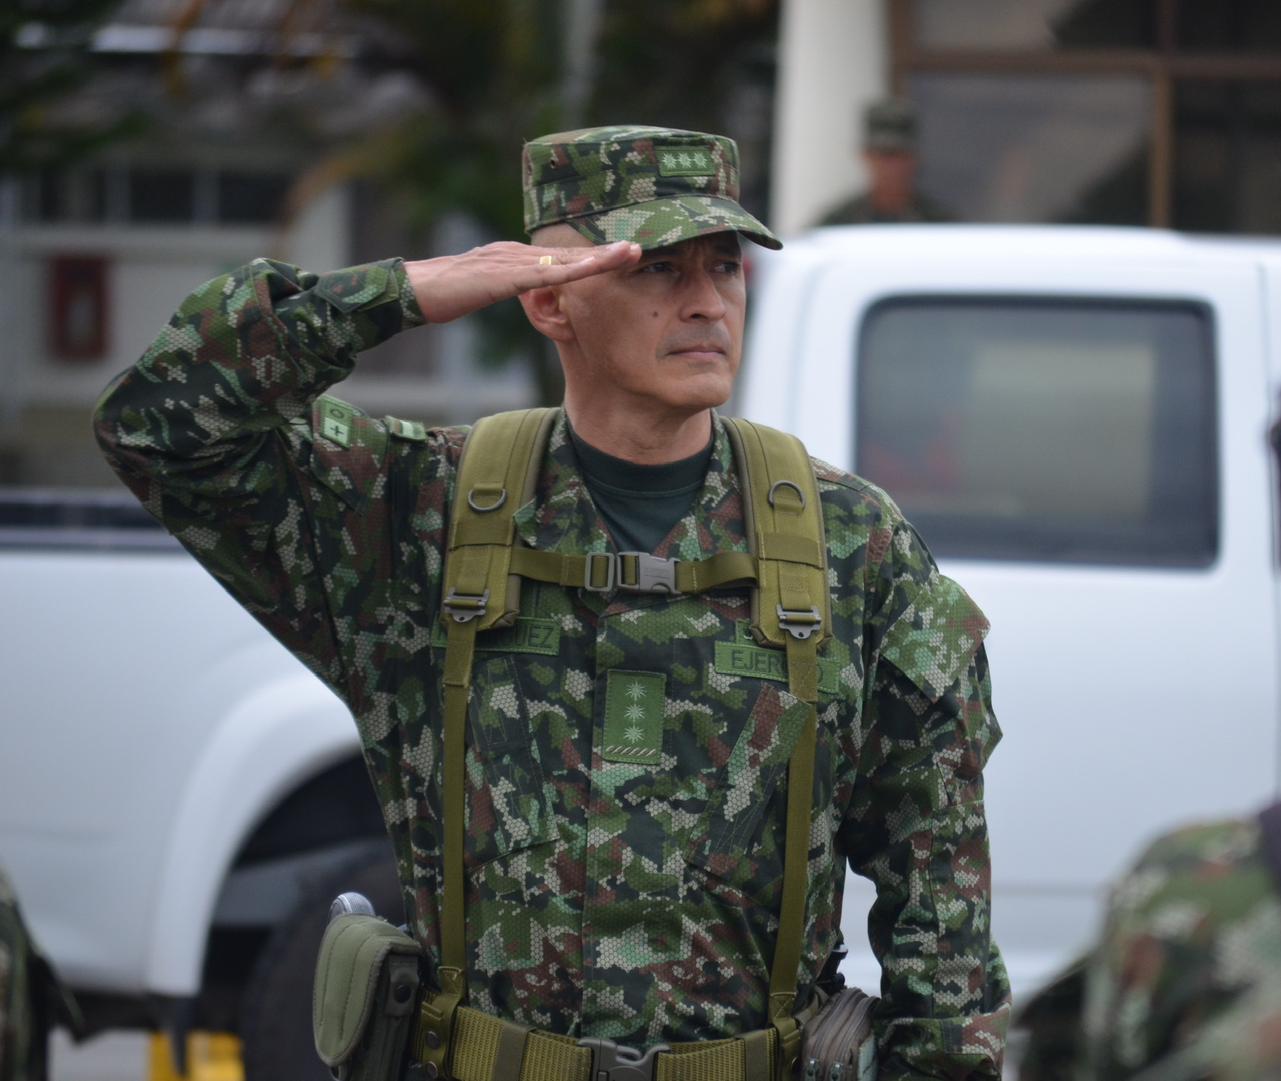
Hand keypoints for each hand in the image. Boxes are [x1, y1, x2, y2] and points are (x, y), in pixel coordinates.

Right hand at [405, 240, 641, 323]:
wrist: (412, 290)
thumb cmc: (444, 294)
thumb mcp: (486, 291)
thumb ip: (510, 288)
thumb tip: (531, 296)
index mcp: (516, 256)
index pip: (563, 256)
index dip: (596, 255)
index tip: (626, 253)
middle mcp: (517, 251)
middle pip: (571, 251)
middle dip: (607, 249)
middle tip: (643, 244)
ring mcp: (511, 260)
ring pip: (564, 258)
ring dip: (600, 256)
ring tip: (633, 251)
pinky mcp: (503, 276)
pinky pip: (544, 274)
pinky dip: (572, 271)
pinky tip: (595, 269)